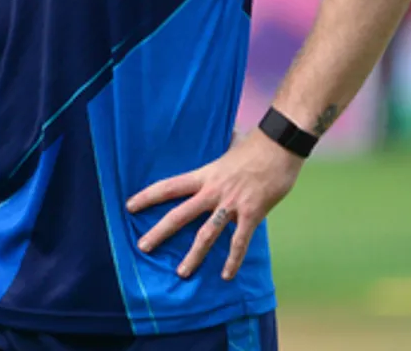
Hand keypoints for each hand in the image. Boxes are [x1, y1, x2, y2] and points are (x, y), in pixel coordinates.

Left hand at [126, 128, 303, 280]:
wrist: (279, 145)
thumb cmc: (257, 144)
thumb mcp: (232, 144)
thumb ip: (226, 146)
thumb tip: (231, 134)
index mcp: (205, 175)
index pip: (170, 186)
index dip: (148, 196)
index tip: (130, 205)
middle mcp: (213, 191)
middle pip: (179, 214)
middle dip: (160, 232)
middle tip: (142, 246)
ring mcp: (231, 204)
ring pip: (206, 234)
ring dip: (193, 255)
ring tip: (181, 272)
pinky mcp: (252, 213)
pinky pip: (239, 241)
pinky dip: (233, 260)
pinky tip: (226, 275)